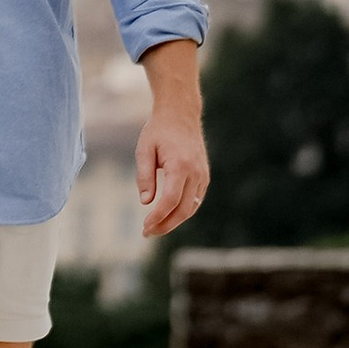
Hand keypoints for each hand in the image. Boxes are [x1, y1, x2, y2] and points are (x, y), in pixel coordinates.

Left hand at [136, 108, 210, 237]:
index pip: (170, 201)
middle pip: (183, 210)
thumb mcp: (144, 149)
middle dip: (165, 225)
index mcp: (180, 166)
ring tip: (155, 227)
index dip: (158, 217)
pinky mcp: (204, 176)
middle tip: (148, 233)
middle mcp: (196, 173)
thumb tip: (146, 202)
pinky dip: (182, 210)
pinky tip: (167, 215)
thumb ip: (145, 176)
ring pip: (191, 208)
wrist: (180, 114)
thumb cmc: (159, 130)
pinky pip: (195, 200)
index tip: (145, 227)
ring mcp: (203, 175)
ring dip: (174, 221)